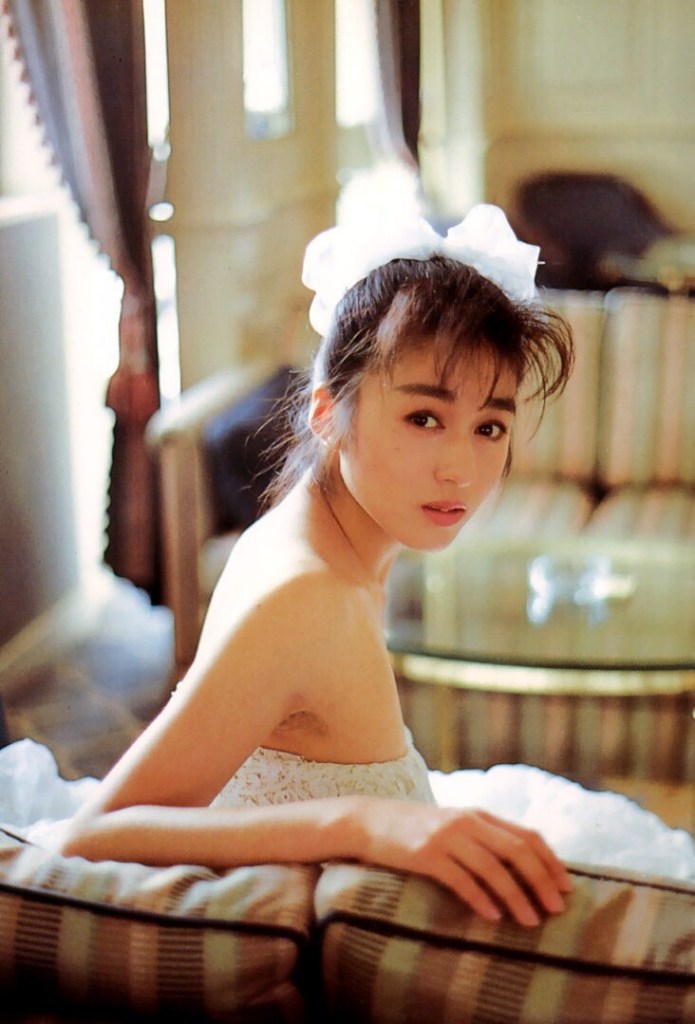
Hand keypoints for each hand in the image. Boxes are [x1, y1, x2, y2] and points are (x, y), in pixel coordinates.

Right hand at [357, 800, 572, 926]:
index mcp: (478, 814)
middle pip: (517, 850)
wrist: (368, 821)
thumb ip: (482, 838)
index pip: (527, 835)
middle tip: (557, 909)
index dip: (551, 861)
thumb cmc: (415, 829)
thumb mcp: (453, 825)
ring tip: (531, 921)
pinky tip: (493, 916)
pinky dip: (481, 899)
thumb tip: (522, 867)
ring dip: (516, 897)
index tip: (567, 887)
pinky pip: (461, 879)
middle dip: (542, 881)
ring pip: (493, 868)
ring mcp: (446, 837)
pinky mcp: (426, 854)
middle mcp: (467, 821)